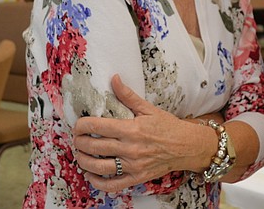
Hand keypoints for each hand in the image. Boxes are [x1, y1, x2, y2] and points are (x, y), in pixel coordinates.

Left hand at [73, 74, 213, 191]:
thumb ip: (128, 95)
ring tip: (80, 154)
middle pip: (95, 147)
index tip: (78, 124)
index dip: (82, 125)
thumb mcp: (148, 108)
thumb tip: (114, 78)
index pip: (98, 126)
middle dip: (80, 142)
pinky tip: (90, 174)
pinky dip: (98, 182)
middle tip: (77, 138)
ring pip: (99, 167)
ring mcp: (133, 166)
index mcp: (132, 129)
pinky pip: (113, 185)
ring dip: (84, 161)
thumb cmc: (168, 126)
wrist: (186, 146)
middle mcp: (130, 148)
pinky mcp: (136, 178)